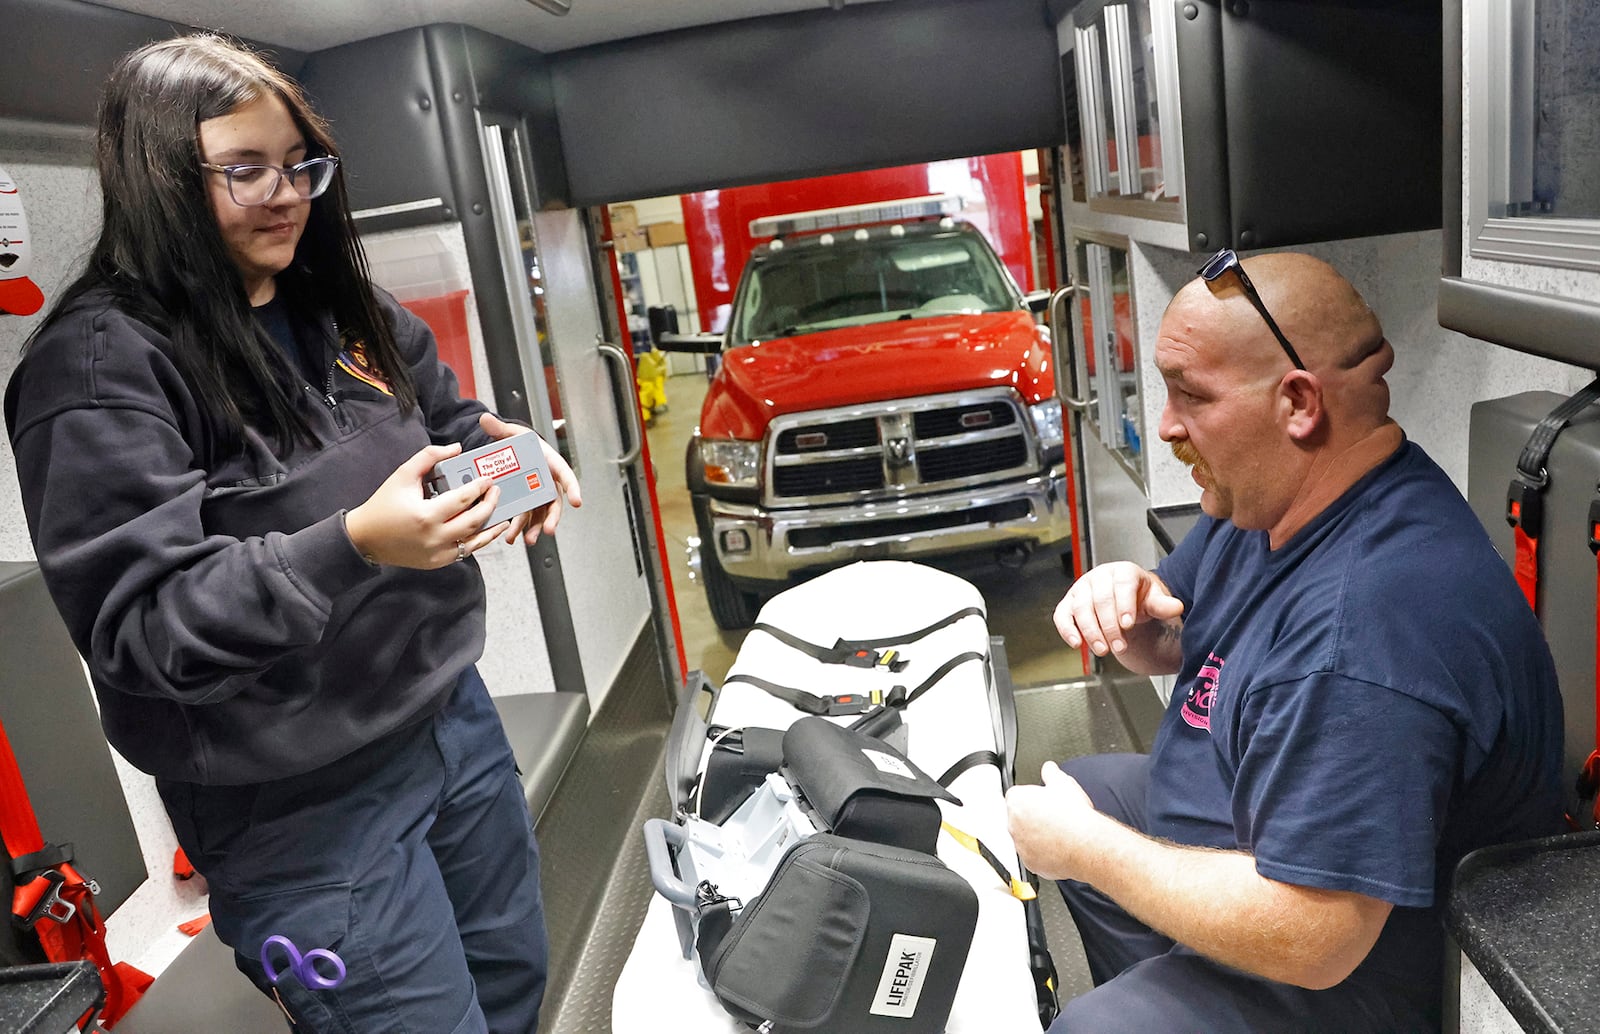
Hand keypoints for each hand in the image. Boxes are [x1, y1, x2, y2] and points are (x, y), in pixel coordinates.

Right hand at [345, 443, 510, 568]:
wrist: (366, 537)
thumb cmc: (384, 504)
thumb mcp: (402, 475)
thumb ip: (429, 457)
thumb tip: (457, 448)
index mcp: (425, 515)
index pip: (463, 499)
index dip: (479, 487)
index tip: (488, 478)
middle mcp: (434, 537)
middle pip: (474, 521)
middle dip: (490, 505)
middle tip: (496, 492)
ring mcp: (437, 554)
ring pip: (475, 541)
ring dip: (492, 528)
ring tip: (504, 516)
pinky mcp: (437, 563)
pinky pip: (465, 552)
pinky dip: (478, 541)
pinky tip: (487, 531)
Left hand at [477, 413, 582, 544]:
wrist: (516, 452)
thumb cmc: (522, 443)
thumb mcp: (512, 434)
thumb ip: (500, 429)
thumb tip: (485, 419)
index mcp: (550, 463)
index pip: (566, 476)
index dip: (573, 488)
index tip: (577, 501)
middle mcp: (547, 481)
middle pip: (554, 502)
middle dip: (552, 517)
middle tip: (549, 529)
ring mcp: (538, 494)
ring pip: (540, 514)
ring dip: (535, 528)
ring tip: (529, 540)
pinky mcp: (527, 502)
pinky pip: (527, 517)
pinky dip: (520, 528)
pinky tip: (512, 537)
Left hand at [1005, 762, 1097, 881]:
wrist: (1086, 845)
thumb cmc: (1074, 816)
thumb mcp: (1064, 784)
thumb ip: (1052, 773)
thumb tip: (1049, 768)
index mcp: (1017, 801)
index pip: (1018, 795)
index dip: (1034, 797)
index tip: (1045, 800)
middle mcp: (1013, 824)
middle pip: (1020, 817)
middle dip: (1034, 816)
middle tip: (1055, 816)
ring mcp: (1020, 845)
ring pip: (1026, 838)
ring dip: (1038, 835)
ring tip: (1060, 832)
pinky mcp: (1030, 863)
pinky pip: (1034, 856)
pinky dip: (1043, 853)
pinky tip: (1060, 847)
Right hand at [1054, 561, 1183, 656]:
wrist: (1125, 601)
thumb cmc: (1139, 597)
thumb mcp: (1154, 599)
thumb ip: (1163, 604)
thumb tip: (1176, 607)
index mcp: (1123, 572)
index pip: (1122, 585)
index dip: (1124, 605)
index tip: (1128, 624)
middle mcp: (1099, 577)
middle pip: (1100, 600)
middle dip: (1109, 626)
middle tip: (1119, 646)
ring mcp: (1081, 589)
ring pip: (1081, 609)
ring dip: (1091, 632)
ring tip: (1103, 650)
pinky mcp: (1068, 603)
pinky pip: (1062, 615)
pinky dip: (1067, 630)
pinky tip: (1077, 643)